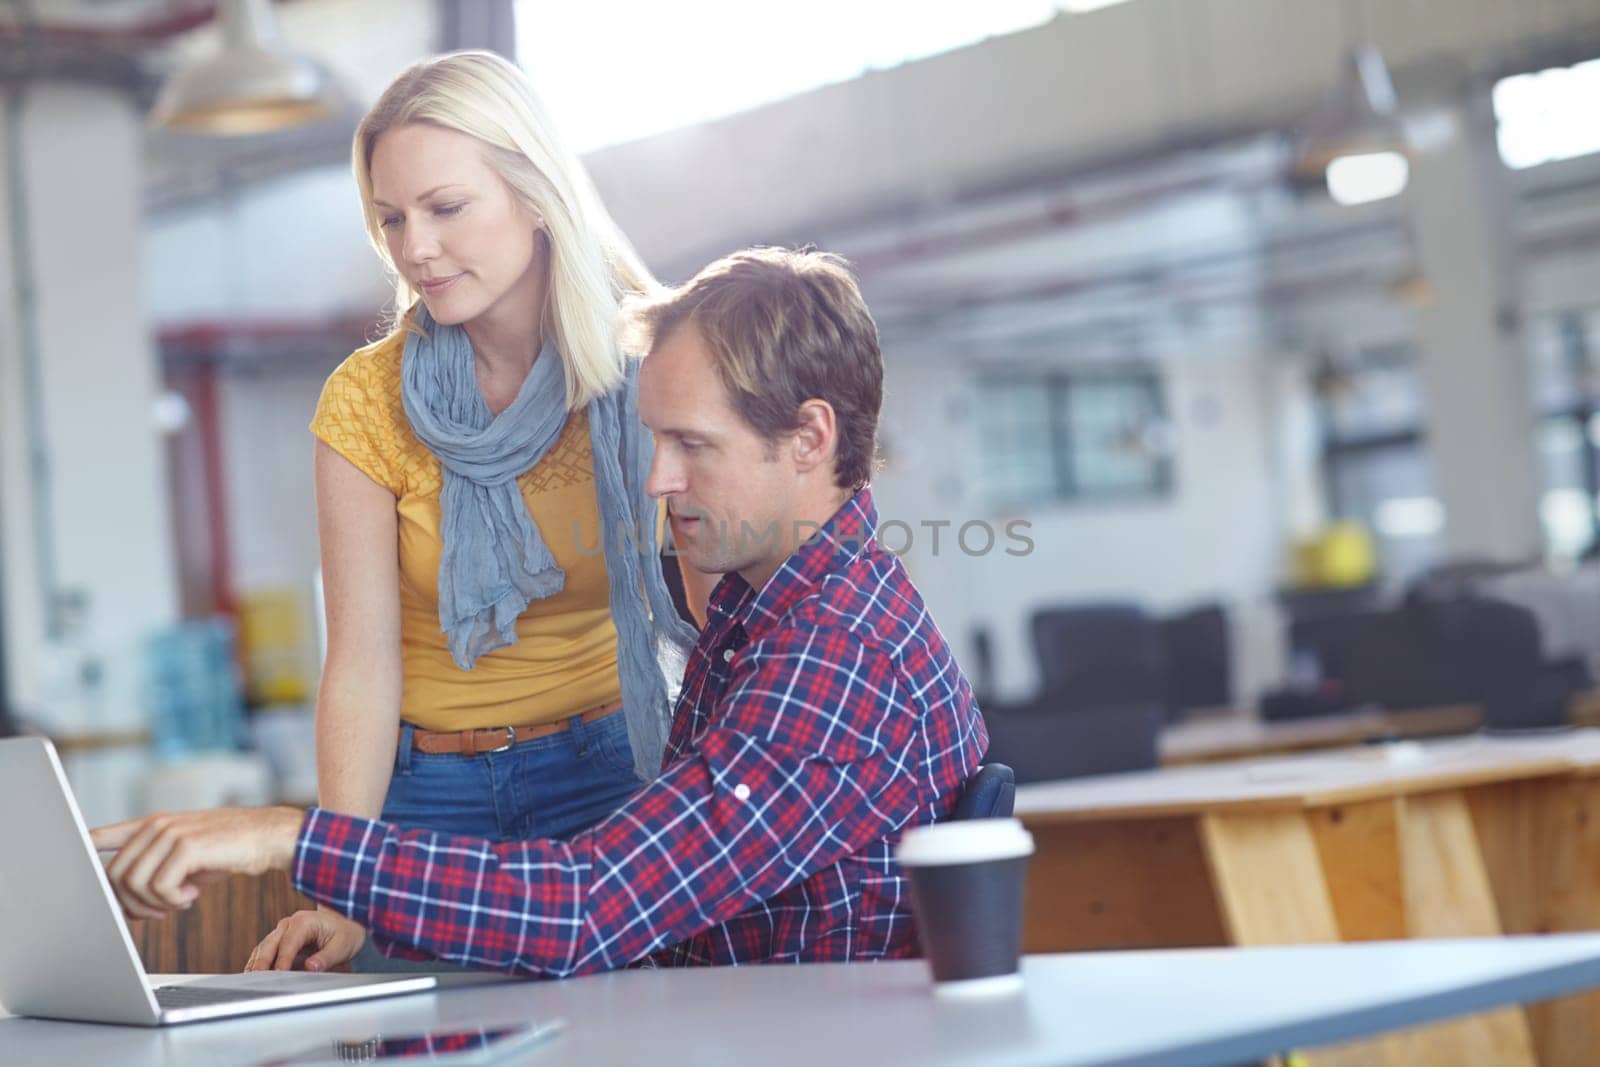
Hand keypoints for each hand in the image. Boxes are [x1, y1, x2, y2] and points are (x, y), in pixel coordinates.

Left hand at [90, 806, 305, 920]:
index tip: (67, 875)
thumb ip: (153, 865)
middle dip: (131, 903)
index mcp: (151, 824)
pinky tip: (192, 896)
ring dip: (153, 904)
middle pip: (114, 875)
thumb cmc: (227, 850)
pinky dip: (174, 901)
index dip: (77, 854)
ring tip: (177, 902)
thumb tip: (120, 899)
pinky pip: (160, 887)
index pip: (98, 836)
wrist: (268, 837)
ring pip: (134, 883)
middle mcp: (155, 825)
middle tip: (158, 910)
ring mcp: (170, 833)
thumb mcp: (186, 854)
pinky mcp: (187, 846)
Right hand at [246, 908, 365, 971]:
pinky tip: (253, 977)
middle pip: (270, 944)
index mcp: (305, 921)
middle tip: (255, 980)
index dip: (283, 959)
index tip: (279, 974)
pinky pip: (265, 952)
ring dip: (256, 964)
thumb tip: (311, 967)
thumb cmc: (345, 933)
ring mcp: (282, 931)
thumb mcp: (343, 946)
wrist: (345, 922)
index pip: (289, 942)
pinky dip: (258, 964)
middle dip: (262, 962)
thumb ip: (326, 957)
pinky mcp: (279, 941)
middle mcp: (290, 924)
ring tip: (250, 983)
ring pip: (264, 948)